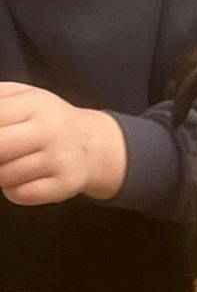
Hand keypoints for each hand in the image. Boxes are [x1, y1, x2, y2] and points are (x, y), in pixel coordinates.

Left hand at [0, 83, 126, 204]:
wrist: (94, 147)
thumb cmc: (48, 120)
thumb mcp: (24, 97)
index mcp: (35, 104)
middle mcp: (49, 132)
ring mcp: (58, 161)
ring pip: (5, 175)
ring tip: (7, 164)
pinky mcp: (63, 187)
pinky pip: (21, 194)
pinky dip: (12, 190)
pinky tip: (18, 180)